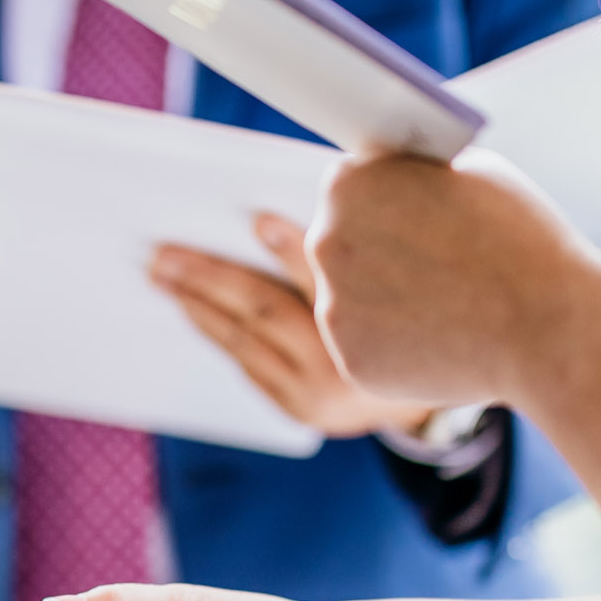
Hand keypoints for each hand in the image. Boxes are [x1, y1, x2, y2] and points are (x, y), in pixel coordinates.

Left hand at [150, 215, 439, 437]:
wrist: (436, 400)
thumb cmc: (425, 318)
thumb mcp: (417, 275)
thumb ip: (377, 239)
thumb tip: (331, 191)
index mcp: (379, 328)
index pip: (327, 281)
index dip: (291, 248)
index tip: (257, 220)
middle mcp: (343, 364)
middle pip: (265, 311)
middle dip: (210, 278)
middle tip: (164, 254)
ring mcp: (317, 393)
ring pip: (246, 342)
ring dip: (200, 306)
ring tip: (164, 278)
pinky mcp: (301, 409)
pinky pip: (250, 366)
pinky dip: (221, 335)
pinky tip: (194, 309)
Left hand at [305, 150, 600, 408]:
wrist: (545, 326)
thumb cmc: (519, 240)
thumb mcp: (468, 171)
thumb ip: (415, 174)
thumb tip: (397, 180)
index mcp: (348, 186)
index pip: (350, 188)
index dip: (386, 201)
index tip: (410, 216)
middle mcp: (325, 245)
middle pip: (341, 246)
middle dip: (377, 252)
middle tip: (428, 265)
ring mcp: (333, 308)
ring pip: (350, 301)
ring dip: (384, 301)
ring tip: (442, 305)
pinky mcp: (351, 362)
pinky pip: (367, 347)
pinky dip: (396, 346)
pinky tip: (439, 339)